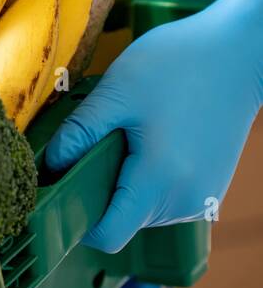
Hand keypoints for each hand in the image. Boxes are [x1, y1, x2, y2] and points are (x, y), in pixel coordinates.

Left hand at [45, 0, 262, 251]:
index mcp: (160, 181)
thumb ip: (79, 134)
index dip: (76, 220)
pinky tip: (150, 139)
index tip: (58, 190)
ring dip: (124, 181)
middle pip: (123, 220)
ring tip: (129, 135)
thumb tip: (48, 167)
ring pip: (142, 209)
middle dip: (99, 190)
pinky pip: (164, 197)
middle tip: (97, 143)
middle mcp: (186, 201)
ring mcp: (203, 197)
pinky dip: (147, 177)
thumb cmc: (177, 65)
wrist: (238, 52)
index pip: (109, 235)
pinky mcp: (210, 186)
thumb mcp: (116, 92)